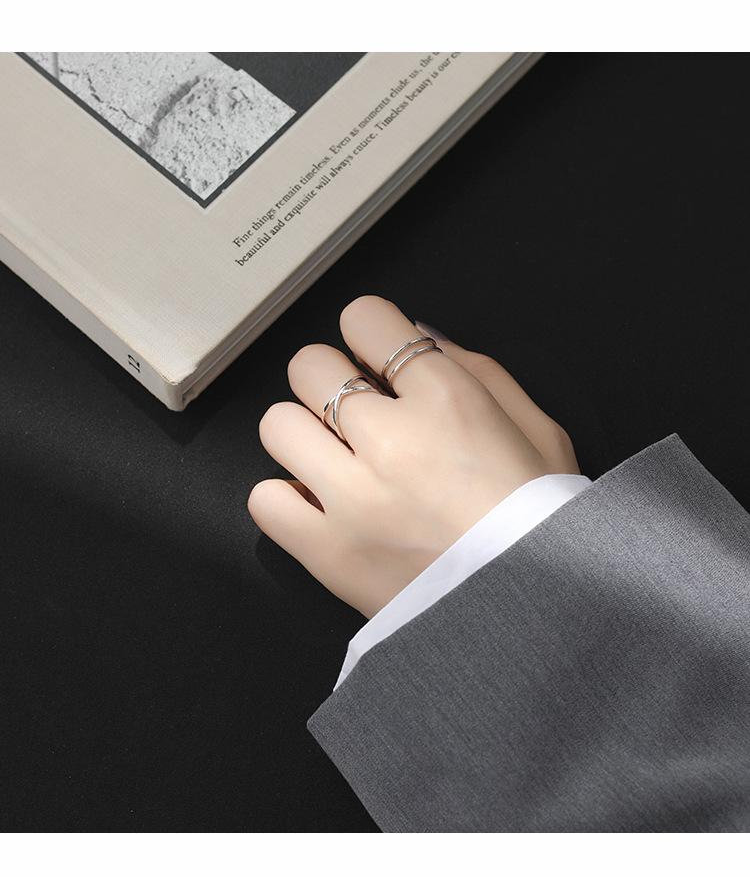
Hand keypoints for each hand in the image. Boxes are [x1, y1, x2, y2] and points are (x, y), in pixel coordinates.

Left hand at [248, 296, 578, 617]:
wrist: (536, 612)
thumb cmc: (544, 520)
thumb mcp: (539, 429)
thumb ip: (478, 369)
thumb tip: (417, 331)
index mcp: (446, 401)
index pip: (365, 319)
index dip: (368, 332)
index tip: (377, 358)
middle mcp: (391, 441)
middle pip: (309, 365)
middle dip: (332, 378)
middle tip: (357, 410)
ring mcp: (352, 499)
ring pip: (277, 424)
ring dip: (304, 434)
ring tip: (337, 459)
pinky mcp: (327, 554)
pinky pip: (264, 499)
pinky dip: (287, 498)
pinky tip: (322, 505)